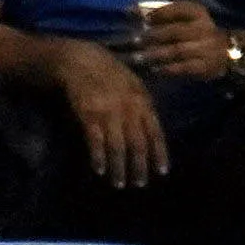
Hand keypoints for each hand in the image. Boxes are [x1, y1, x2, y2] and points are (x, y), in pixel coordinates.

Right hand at [55, 41, 168, 188]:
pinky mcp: (89, 114)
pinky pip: (95, 141)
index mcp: (142, 102)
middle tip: (139, 184)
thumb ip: (143, 107)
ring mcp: (108, 112)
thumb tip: (152, 132)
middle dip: (139, 167)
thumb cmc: (110, 75)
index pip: (155, 133)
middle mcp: (128, 109)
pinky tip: (99, 170)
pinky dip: (98, 158)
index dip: (159, 154)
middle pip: (137, 145)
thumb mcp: (134, 86)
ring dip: (119, 168)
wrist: (82, 60)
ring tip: (118, 184)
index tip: (162, 172)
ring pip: (118, 147)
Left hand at [132, 0, 230, 81]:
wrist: (226, 53)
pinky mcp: (204, 66)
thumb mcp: (186, 18)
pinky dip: (168, 69)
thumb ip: (162, 14)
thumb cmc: (197, 33)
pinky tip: (155, 69)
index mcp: (197, 13)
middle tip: (134, 42)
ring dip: (156, 54)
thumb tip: (131, 10)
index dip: (159, 14)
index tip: (142, 19)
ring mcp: (205, 48)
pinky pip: (184, 67)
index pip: (177, 9)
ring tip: (139, 58)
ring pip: (177, 50)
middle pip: (174, 31)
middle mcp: (203, 29)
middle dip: (152, 36)